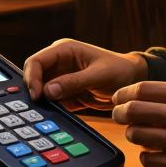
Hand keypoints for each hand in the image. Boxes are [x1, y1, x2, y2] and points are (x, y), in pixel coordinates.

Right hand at [23, 39, 147, 111]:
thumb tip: (48, 91)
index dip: (32, 78)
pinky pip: (51, 102)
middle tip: (38, 107)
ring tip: (44, 113)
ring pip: (40, 91)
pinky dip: (50, 109)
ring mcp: (61, 79)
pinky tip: (53, 116)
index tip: (37, 96)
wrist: (133, 82)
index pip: (36, 62)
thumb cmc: (120, 70)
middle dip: (34, 91)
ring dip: (41, 102)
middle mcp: (59, 64)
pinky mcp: (65, 93)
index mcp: (64, 50)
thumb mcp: (99, 75)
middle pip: (34, 77)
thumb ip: (74, 82)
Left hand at [110, 81, 165, 166]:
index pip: (142, 89)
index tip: (119, 98)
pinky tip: (154, 151)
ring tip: (140, 134)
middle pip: (134, 110)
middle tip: (119, 115)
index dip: (124, 94)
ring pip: (138, 135)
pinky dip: (146, 155)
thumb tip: (138, 94)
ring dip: (133, 134)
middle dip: (120, 112)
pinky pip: (149, 159)